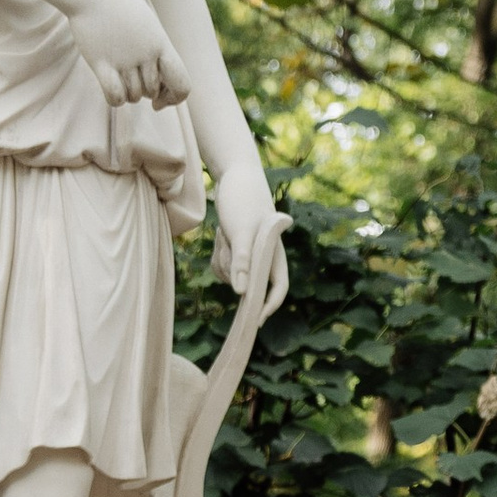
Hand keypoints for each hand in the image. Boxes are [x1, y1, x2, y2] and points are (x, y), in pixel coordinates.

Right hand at [69, 0, 189, 111]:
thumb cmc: (118, 6)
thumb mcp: (147, 25)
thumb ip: (156, 49)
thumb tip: (160, 77)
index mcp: (161, 43)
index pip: (182, 84)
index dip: (174, 97)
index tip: (160, 98)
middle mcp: (146, 53)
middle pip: (152, 91)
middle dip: (144, 92)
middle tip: (131, 80)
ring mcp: (125, 59)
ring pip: (134, 96)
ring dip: (127, 93)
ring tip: (119, 76)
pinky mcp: (102, 63)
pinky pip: (116, 97)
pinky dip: (115, 99)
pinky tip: (110, 88)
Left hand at [213, 160, 290, 320]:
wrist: (233, 175)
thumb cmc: (243, 200)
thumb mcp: (241, 231)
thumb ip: (242, 262)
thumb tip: (241, 294)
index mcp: (274, 252)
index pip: (278, 286)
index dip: (269, 305)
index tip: (256, 320)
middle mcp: (264, 256)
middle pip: (247, 282)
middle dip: (234, 270)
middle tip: (228, 242)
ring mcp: (248, 254)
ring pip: (232, 275)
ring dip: (223, 259)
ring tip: (225, 232)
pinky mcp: (235, 249)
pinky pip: (222, 266)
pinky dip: (218, 255)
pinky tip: (220, 234)